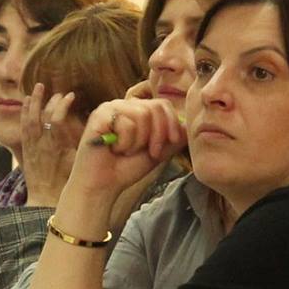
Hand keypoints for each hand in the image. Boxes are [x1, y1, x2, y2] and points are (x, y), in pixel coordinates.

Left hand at [20, 82, 81, 205]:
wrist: (45, 197)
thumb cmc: (66, 182)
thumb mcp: (77, 164)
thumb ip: (82, 145)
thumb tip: (92, 129)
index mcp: (56, 147)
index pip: (56, 120)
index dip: (63, 105)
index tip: (72, 96)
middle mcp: (41, 144)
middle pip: (42, 116)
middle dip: (50, 101)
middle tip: (60, 93)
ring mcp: (31, 145)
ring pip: (29, 118)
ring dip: (33, 101)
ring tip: (38, 87)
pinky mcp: (25, 147)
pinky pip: (23, 126)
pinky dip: (24, 112)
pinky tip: (26, 102)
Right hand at [65, 98, 185, 200]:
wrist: (104, 185)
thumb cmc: (127, 168)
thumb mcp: (158, 152)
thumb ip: (172, 139)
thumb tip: (189, 126)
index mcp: (137, 110)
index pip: (163, 104)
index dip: (171, 123)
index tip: (171, 143)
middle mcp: (124, 105)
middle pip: (155, 107)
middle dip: (158, 134)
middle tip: (150, 152)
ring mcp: (111, 108)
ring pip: (142, 114)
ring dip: (139, 141)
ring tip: (126, 151)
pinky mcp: (99, 115)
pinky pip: (126, 124)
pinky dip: (124, 143)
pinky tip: (114, 149)